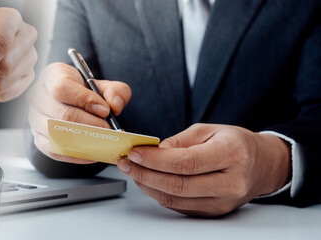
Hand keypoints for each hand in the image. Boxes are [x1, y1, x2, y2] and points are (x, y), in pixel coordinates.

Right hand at [28, 62, 130, 163]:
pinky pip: (53, 151)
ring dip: (84, 140)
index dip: (84, 100)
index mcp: (51, 76)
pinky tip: (92, 153)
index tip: (105, 110)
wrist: (70, 101)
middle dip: (90, 124)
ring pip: (57, 134)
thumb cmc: (84, 91)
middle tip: (109, 129)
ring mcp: (34, 119)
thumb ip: (115, 91)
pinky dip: (75, 155)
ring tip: (102, 140)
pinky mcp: (37, 137)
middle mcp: (37, 97)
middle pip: (61, 114)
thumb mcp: (102, 84)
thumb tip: (115, 106)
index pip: (61, 88)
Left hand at [117, 124, 291, 216]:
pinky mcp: (215, 212)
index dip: (155, 160)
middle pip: (178, 185)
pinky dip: (159, 193)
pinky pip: (180, 206)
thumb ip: (179, 141)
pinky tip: (148, 181)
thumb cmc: (235, 143)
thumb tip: (151, 151)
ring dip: (148, 185)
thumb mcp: (209, 130)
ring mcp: (224, 201)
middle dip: (144, 174)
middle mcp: (232, 181)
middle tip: (126, 163)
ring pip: (176, 199)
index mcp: (232, 154)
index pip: (186, 162)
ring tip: (133, 171)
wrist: (262, 165)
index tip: (134, 153)